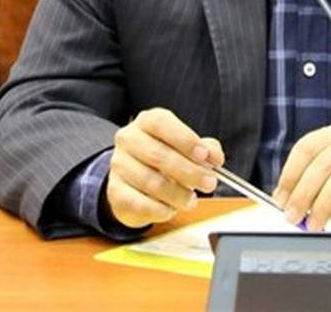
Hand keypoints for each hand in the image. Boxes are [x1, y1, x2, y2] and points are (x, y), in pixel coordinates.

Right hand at [105, 108, 223, 227]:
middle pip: (158, 155)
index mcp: (147, 122)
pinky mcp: (115, 191)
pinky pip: (141, 203)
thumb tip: (214, 156)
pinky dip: (161, 209)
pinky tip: (172, 209)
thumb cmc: (163, 159)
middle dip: (189, 172)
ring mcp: (119, 165)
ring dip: (178, 195)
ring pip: (151, 182)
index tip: (205, 155)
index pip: (162, 124)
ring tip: (191, 200)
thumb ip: (205, 148)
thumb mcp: (185, 147)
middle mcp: (129, 139)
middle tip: (209, 183)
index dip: (185, 139)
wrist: (133, 181)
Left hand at [272, 123, 330, 231]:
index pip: (306, 148)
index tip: (280, 198)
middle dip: (302, 194)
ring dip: (322, 206)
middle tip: (293, 216)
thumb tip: (284, 202)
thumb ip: (307, 184)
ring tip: (314, 225)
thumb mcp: (328, 178)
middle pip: (322, 164)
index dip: (290, 174)